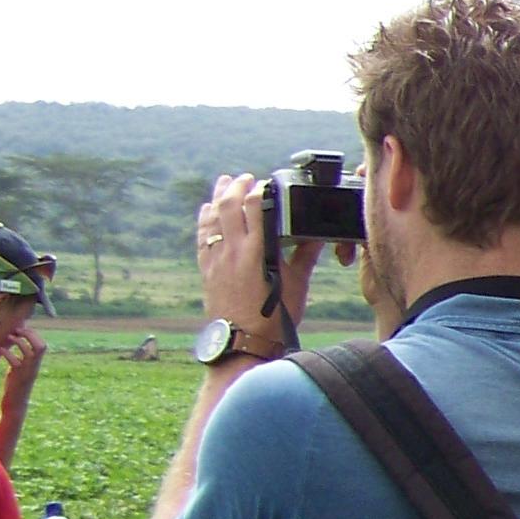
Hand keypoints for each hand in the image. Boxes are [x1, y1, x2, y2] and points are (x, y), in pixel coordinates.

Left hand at [0, 326, 42, 409]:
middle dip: (30, 335)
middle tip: (17, 329)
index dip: (34, 335)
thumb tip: (18, 350)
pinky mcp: (17, 377)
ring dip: (19, 341)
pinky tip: (0, 350)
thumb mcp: (21, 372)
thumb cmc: (16, 388)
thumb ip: (23, 361)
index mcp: (36, 365)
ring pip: (30, 352)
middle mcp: (34, 367)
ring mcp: (27, 371)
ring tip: (8, 336)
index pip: (42, 345)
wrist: (15, 406)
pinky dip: (8, 354)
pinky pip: (16, 362)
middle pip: (40, 346)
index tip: (22, 329)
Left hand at [197, 173, 350, 347]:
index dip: (260, 190)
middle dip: (237, 186)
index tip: (267, 184)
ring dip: (218, 196)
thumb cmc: (275, 317)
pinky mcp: (207, 269)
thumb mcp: (298, 284)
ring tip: (225, 182)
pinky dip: (204, 219)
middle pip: (229, 205)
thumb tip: (317, 236)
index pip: (255, 206)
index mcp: (258, 251)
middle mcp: (234, 250)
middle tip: (246, 177)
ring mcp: (217, 258)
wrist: (243, 341)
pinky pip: (202, 236)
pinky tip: (207, 210)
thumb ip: (305, 256)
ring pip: (212, 217)